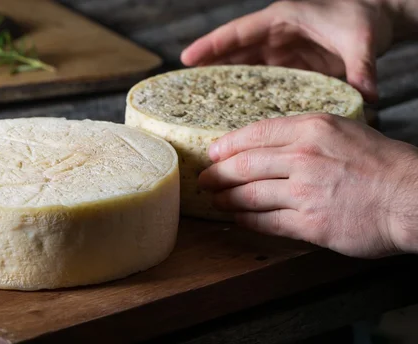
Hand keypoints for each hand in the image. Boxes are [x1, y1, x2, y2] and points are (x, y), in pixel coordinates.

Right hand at [180, 0, 399, 102]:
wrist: (379, 20)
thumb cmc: (367, 20)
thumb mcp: (362, 41)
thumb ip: (361, 68)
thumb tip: (368, 97)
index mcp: (284, 18)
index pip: (240, 32)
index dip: (213, 45)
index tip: (188, 57)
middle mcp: (277, 34)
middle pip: (234, 49)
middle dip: (209, 64)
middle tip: (183, 83)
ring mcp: (281, 49)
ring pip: (243, 63)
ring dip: (223, 78)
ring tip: (198, 98)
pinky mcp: (289, 64)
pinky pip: (260, 76)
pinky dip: (244, 88)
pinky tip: (231, 105)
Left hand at [198, 113, 417, 258]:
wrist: (414, 198)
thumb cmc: (384, 165)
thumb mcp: (346, 131)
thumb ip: (306, 135)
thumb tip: (269, 145)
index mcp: (313, 129)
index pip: (255, 134)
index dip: (227, 145)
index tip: (212, 153)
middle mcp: (304, 157)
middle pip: (244, 166)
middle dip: (216, 175)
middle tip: (204, 180)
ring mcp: (305, 192)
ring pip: (249, 195)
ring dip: (226, 199)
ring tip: (215, 201)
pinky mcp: (310, 224)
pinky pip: (266, 222)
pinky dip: (246, 220)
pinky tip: (237, 219)